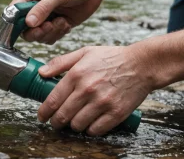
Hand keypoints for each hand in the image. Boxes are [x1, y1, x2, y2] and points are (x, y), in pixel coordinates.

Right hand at [10, 0, 102, 43]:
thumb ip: (43, 8)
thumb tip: (29, 23)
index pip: (16, 8)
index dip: (15, 20)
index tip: (24, 27)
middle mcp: (37, 6)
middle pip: (25, 28)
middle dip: (36, 31)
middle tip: (48, 27)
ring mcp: (46, 17)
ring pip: (38, 35)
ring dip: (50, 33)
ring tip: (61, 22)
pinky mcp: (56, 25)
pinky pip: (50, 38)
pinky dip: (58, 34)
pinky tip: (66, 24)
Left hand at [37, 46, 153, 135]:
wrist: (142, 64)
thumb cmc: (111, 57)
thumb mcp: (84, 52)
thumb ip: (60, 62)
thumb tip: (41, 72)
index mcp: (76, 75)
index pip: (53, 100)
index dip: (44, 112)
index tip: (41, 116)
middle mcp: (87, 90)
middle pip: (62, 116)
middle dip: (55, 122)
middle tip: (56, 122)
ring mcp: (102, 103)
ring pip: (77, 125)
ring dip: (73, 126)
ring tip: (74, 120)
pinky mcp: (116, 113)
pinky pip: (95, 130)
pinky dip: (89, 130)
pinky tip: (89, 123)